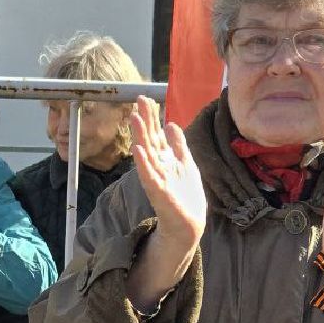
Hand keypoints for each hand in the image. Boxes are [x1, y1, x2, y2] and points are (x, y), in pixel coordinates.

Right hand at [130, 96, 204, 254]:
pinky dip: (143, 163)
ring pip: (147, 153)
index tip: (145, 99)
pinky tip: (138, 150)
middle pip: (149, 139)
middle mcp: (158, 166)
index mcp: (165, 159)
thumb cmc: (185, 195)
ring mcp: (156, 178)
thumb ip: (178, 145)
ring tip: (135, 118)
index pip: (155, 133)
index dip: (151, 117)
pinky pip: (148, 175)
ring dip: (140, 136)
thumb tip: (171, 123)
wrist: (188, 223)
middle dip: (144, 120)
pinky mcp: (158, 192)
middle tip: (138, 101)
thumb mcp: (186, 164)